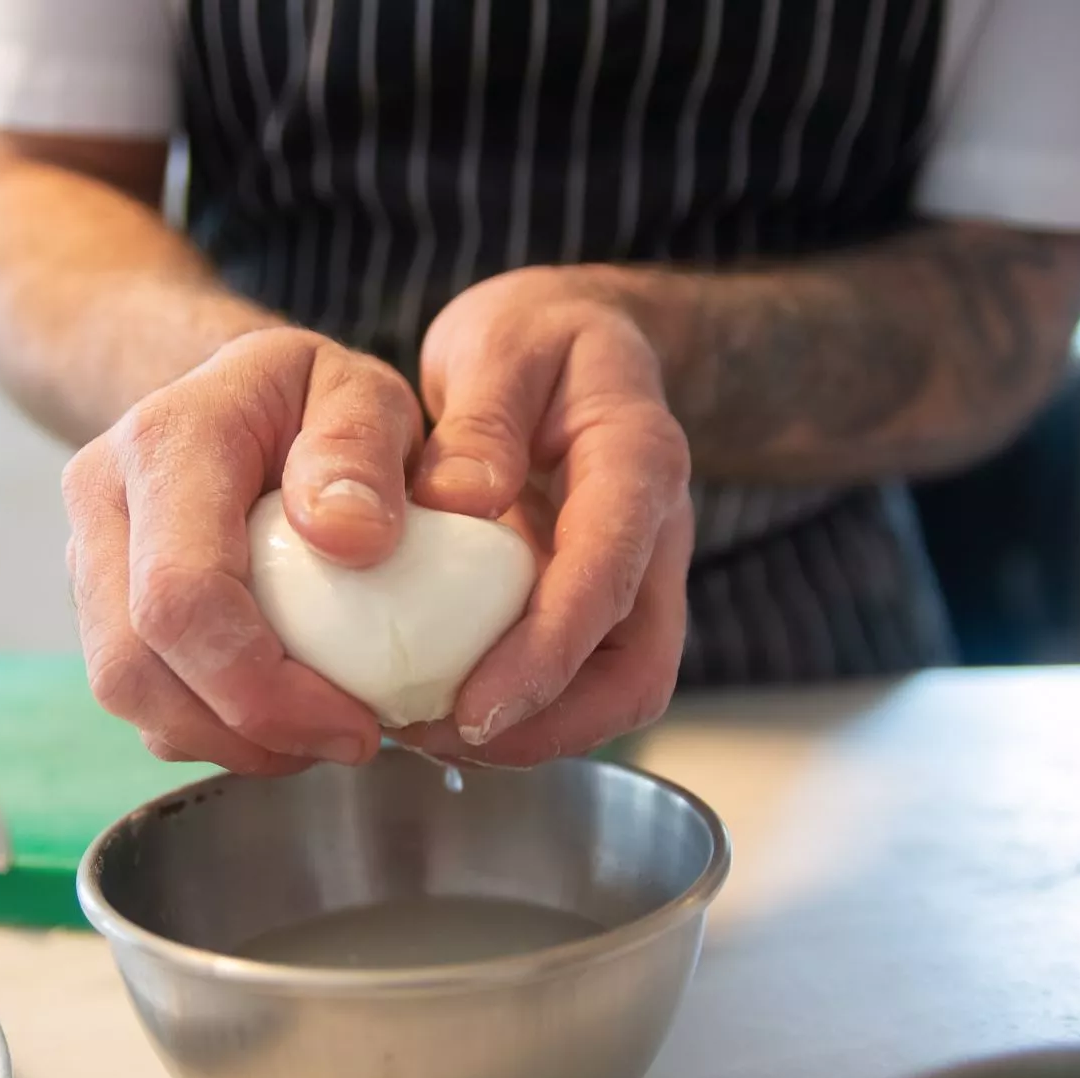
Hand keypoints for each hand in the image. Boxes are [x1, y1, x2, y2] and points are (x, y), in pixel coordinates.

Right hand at [63, 327, 425, 773]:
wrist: (240, 393)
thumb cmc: (310, 398)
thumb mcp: (363, 391)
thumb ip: (362, 448)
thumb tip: (348, 537)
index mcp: (166, 443)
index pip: (181, 594)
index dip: (262, 687)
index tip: (356, 723)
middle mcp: (103, 501)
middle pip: (134, 667)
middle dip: (243, 734)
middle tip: (348, 741)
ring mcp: (90, 557)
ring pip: (128, 695)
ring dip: (227, 742)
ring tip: (320, 731)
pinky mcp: (101, 606)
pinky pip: (140, 698)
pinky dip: (211, 730)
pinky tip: (281, 713)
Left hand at [401, 266, 693, 767]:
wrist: (580, 341)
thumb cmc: (541, 337)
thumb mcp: (504, 342)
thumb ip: (485, 418)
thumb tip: (460, 503)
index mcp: (639, 462)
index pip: (611, 574)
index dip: (550, 652)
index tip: (478, 706)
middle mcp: (652, 536)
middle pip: (635, 671)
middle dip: (549, 725)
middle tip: (443, 738)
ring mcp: (631, 579)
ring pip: (611, 694)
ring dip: (530, 733)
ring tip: (428, 734)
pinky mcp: (596, 606)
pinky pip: (574, 682)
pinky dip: (515, 711)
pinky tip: (436, 708)